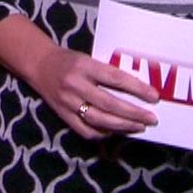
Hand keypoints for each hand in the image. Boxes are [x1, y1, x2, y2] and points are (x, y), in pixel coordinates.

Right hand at [26, 44, 159, 139]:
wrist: (38, 64)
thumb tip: (137, 91)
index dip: (137, 89)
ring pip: (99, 119)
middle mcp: (75, 84)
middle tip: (151, 118)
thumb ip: (108, 73)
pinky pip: (85, 130)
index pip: (115, 78)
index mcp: (84, 66)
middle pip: (109, 103)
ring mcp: (67, 102)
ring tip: (138, 127)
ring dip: (122, 126)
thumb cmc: (69, 60)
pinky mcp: (62, 115)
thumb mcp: (88, 59)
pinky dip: (103, 133)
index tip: (154, 97)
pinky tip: (116, 131)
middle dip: (134, 114)